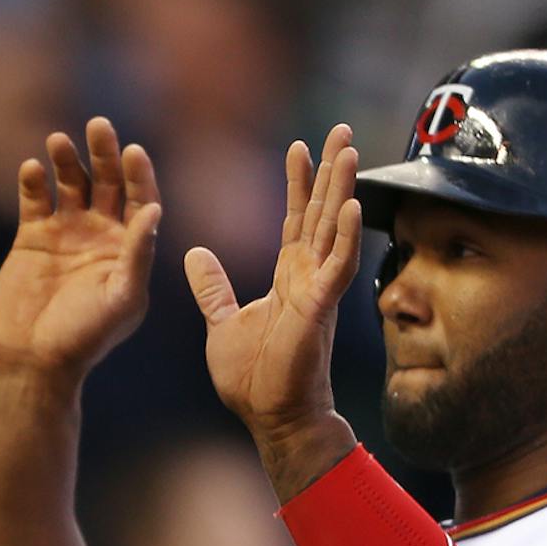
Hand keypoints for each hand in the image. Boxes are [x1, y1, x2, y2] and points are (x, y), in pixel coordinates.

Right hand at [0, 119, 161, 381]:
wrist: (35, 360)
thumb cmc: (85, 337)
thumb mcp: (121, 298)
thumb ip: (138, 254)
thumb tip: (154, 209)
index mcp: (127, 247)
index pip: (139, 198)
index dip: (138, 173)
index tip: (134, 151)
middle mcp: (99, 233)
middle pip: (106, 181)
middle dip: (104, 153)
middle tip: (98, 125)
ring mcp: (65, 233)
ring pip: (69, 184)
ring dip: (66, 160)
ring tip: (58, 140)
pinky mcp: (32, 238)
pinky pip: (34, 200)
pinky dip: (33, 181)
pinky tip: (32, 169)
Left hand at [185, 124, 362, 445]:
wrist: (270, 416)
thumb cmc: (252, 377)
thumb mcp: (221, 321)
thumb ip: (213, 287)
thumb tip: (195, 253)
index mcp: (287, 278)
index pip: (295, 219)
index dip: (297, 183)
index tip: (299, 146)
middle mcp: (307, 277)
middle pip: (320, 212)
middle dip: (329, 170)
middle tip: (340, 128)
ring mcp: (318, 291)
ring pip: (332, 229)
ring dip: (342, 188)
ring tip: (350, 149)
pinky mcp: (320, 309)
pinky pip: (336, 266)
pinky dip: (344, 236)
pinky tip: (352, 205)